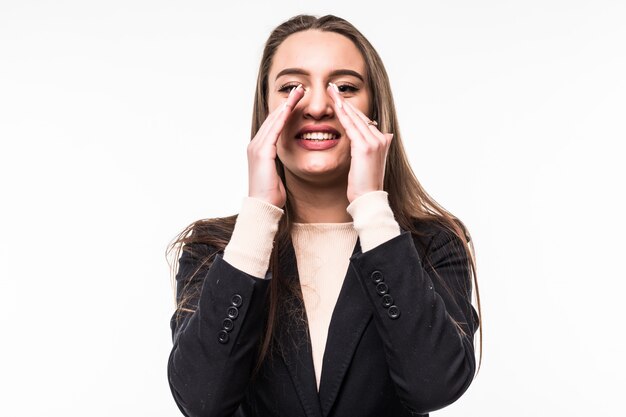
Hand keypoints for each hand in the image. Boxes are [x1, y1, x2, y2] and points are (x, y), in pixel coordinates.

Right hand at [247, 84, 303, 206]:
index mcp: (259, 149)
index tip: (297, 99)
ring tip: (298, 92)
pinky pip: (273, 130)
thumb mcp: (277, 173)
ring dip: (286, 105)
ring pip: (273, 120)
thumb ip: (280, 161)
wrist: (263, 206)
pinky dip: (282, 118)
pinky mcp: (261, 152)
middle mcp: (255, 144)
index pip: (274, 124)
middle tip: (299, 88)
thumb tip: (288, 157)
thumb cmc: (271, 194)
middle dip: (287, 102)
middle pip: (273, 117)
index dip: (285, 110)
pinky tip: (290, 107)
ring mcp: (256, 147)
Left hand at [327, 83, 392, 202]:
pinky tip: (334, 106)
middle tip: (332, 87)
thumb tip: (379, 139)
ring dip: (342, 103)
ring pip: (355, 118)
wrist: (367, 198)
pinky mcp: (366, 147)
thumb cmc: (363, 184)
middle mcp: (382, 138)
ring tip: (331, 91)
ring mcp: (375, 142)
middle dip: (344, 101)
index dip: (350, 108)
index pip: (364, 120)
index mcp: (383, 140)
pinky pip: (351, 127)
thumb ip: (370, 149)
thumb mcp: (368, 163)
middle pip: (360, 115)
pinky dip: (342, 115)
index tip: (339, 97)